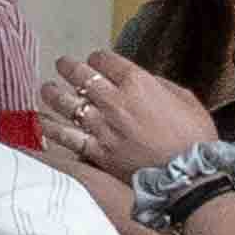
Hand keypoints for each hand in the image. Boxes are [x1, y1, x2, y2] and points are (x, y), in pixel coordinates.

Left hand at [41, 52, 217, 182]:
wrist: (190, 175)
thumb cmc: (194, 136)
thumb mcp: (185, 99)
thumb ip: (159, 85)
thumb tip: (142, 80)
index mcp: (138, 83)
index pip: (105, 61)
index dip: (97, 58)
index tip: (94, 60)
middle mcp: (115, 101)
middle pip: (81, 77)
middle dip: (68, 66)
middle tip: (61, 64)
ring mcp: (102, 127)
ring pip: (66, 104)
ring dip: (53, 93)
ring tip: (46, 89)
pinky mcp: (96, 151)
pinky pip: (65, 136)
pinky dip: (50, 128)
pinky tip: (40, 121)